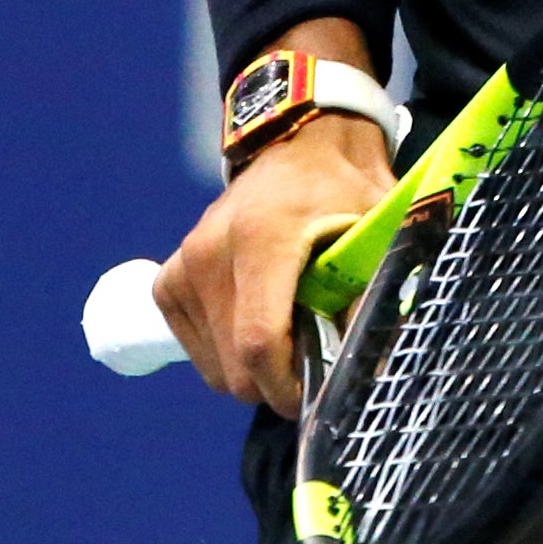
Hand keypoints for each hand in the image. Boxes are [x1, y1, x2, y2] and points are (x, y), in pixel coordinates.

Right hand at [153, 104, 393, 416]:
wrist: (301, 145)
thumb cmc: (346, 190)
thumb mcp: (375, 232)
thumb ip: (372, 295)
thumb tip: (368, 366)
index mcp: (262, 240)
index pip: (261, 342)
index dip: (287, 386)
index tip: (313, 398)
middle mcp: (209, 253)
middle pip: (235, 365)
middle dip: (275, 383)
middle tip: (313, 361)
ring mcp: (182, 267)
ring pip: (214, 367)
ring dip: (252, 369)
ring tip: (290, 332)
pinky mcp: (167, 279)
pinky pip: (196, 347)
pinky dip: (226, 352)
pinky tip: (257, 319)